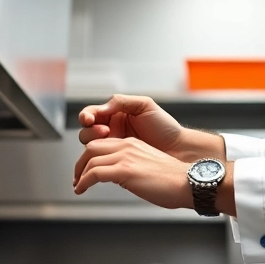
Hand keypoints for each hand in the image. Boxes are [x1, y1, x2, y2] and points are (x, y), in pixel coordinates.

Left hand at [72, 137, 192, 209]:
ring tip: (78, 186)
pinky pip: (94, 173)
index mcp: (134, 145)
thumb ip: (132, 168)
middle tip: (77, 178)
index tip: (86, 170)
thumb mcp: (148, 168)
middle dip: (80, 163)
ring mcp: (125, 157)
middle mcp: (127, 147)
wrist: (188, 182)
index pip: (103, 144)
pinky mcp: (125, 170)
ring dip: (79, 174)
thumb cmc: (174, 181)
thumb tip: (119, 179)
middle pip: (92, 147)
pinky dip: (83, 182)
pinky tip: (81, 190)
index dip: (90, 157)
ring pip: (90, 159)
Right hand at [77, 94, 223, 162]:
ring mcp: (113, 147)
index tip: (90, 119)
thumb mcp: (145, 106)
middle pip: (87, 130)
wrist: (177, 149)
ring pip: (90, 146)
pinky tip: (105, 156)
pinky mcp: (116, 162)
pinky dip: (97, 160)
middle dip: (91, 130)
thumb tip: (103, 107)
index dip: (87, 116)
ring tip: (108, 140)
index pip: (92, 114)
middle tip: (104, 131)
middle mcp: (112, 130)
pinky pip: (100, 161)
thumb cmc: (165, 126)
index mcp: (116, 114)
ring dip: (93, 143)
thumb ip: (122, 101)